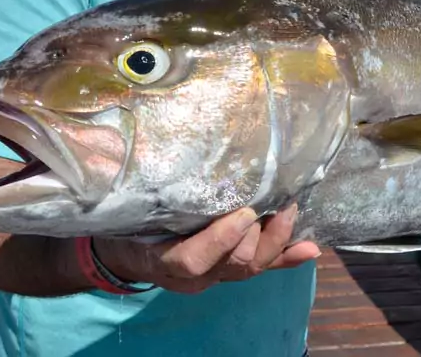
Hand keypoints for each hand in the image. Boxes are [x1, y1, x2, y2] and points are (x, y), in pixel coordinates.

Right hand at [93, 204, 320, 294]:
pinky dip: (288, 257)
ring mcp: (214, 273)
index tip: (243, 212)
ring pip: (251, 267)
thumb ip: (133, 184)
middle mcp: (191, 273)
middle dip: (257, 235)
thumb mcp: (124, 206)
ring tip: (292, 211)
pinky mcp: (230, 267)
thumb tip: (109, 146)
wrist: (123, 250)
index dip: (221, 240)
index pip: (193, 260)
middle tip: (273, 203)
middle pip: (233, 264)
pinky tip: (311, 247)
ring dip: (278, 240)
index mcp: (162, 257)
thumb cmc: (125, 220)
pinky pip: (263, 267)